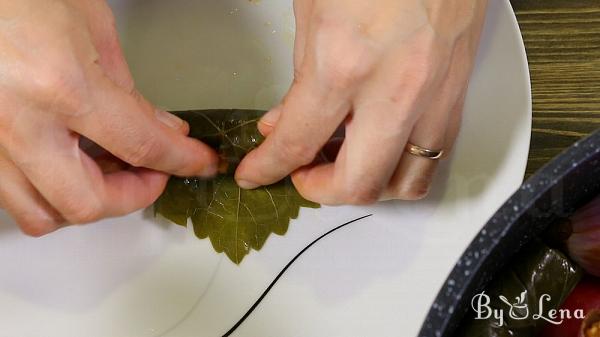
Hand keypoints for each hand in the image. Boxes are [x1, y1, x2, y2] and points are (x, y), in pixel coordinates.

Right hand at [0, 0, 217, 235]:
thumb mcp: (92, 28)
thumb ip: (128, 88)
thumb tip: (161, 128)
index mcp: (61, 86)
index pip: (141, 145)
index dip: (182, 161)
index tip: (199, 164)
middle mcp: (20, 123)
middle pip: (87, 203)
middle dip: (133, 195)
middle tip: (153, 173)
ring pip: (42, 215)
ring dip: (87, 203)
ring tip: (110, 174)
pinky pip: (12, 199)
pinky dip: (48, 196)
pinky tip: (69, 168)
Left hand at [236, 0, 486, 204]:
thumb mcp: (313, 9)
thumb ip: (299, 76)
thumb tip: (285, 121)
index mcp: (345, 61)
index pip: (297, 143)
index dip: (268, 169)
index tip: (258, 173)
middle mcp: (395, 88)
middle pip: (358, 184)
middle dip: (319, 190)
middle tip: (302, 174)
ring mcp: (434, 94)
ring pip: (406, 183)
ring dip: (369, 186)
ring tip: (343, 164)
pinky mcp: (458, 92)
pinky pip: (435, 154)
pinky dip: (403, 165)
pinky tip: (381, 146)